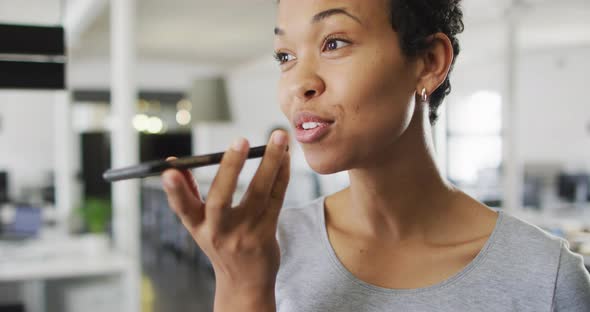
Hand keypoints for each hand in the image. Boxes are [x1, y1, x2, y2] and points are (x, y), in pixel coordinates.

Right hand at [161, 130, 289, 310]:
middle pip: (221, 199)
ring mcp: (245, 234)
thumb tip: (174, 164)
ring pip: (258, 193)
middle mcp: (219, 231)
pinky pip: (276, 199)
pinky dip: (281, 174)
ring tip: (278, 137)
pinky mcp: (267, 233)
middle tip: (240, 141)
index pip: (182, 207)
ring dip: (269, 162)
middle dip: (230, 168)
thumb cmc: (221, 244)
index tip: (169, 170)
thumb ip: (187, 194)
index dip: (175, 190)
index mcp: (198, 227)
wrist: (245, 282)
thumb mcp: (199, 225)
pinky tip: (284, 155)